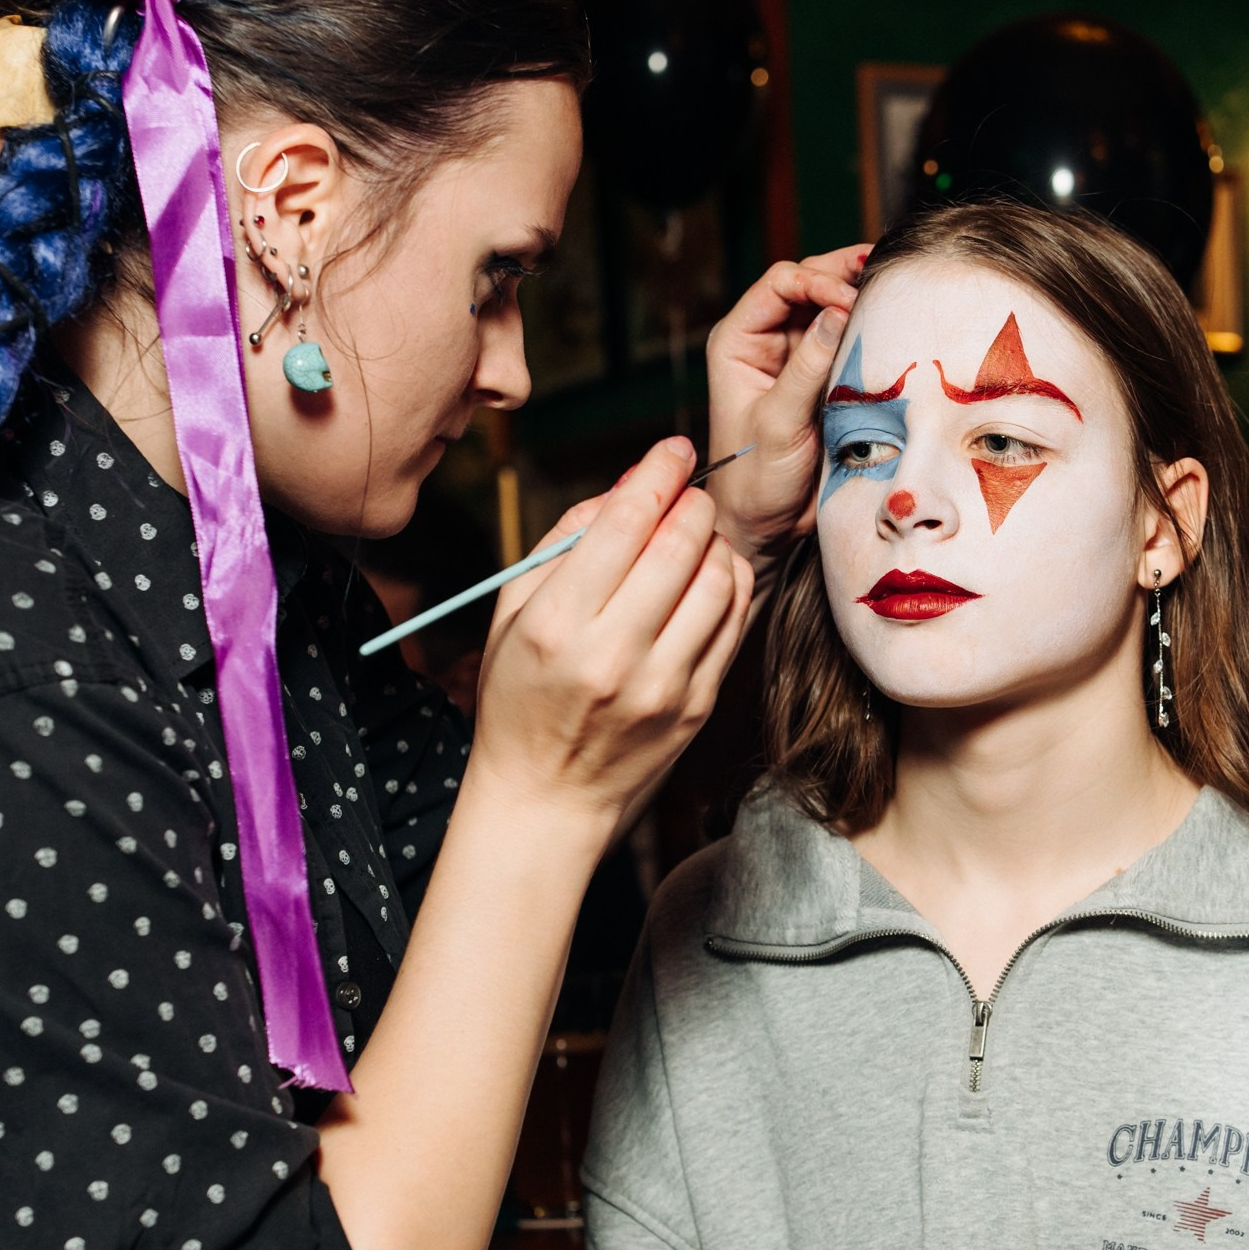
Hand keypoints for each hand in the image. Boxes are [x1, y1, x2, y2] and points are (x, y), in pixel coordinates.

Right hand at [469, 438, 756, 824]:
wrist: (545, 799)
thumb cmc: (519, 697)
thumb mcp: (513, 614)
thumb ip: (566, 540)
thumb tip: (629, 483)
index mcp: (556, 624)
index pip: (625, 522)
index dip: (658, 472)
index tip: (672, 450)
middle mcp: (612, 654)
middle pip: (682, 544)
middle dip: (691, 501)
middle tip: (685, 493)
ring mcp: (663, 685)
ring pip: (720, 580)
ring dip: (716, 542)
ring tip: (695, 539)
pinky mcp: (697, 707)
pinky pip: (735, 622)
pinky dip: (731, 585)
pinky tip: (710, 579)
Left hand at [702, 246, 866, 571]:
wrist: (765, 524)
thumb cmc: (754, 479)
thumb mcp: (779, 422)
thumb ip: (806, 368)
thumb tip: (837, 311)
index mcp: (738, 341)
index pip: (780, 284)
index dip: (817, 281)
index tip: (850, 301)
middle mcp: (765, 340)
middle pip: (807, 284)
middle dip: (843, 274)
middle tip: (882, 273)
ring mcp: (794, 356)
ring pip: (830, 307)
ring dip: (859, 296)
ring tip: (892, 288)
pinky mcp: (821, 376)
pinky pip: (847, 339)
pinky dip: (868, 328)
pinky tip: (892, 322)